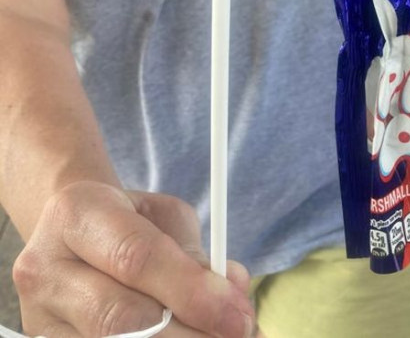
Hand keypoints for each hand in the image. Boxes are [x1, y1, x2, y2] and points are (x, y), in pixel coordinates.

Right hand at [12, 182, 252, 336]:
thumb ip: (197, 253)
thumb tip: (235, 291)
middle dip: (189, 334)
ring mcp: (38, 320)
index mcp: (76, 215)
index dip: (191, 291)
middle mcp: (44, 271)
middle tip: (239, 335)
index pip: (136, 258)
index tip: (237, 315)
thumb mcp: (163, 217)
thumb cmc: (126, 222)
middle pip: (121, 320)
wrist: (68, 236)